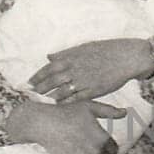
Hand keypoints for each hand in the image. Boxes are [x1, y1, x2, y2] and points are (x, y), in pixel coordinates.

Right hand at [3, 100, 125, 153]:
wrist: (45, 123)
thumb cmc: (67, 112)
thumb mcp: (90, 107)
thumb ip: (108, 111)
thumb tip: (124, 112)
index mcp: (103, 138)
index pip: (114, 150)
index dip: (109, 148)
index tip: (101, 146)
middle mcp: (97, 151)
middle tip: (92, 152)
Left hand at [28, 38, 153, 102]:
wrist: (126, 57)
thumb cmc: (106, 50)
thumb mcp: (84, 47)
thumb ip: (65, 53)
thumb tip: (49, 56)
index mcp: (71, 57)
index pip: (48, 68)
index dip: (36, 77)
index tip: (27, 83)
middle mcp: (75, 69)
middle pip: (51, 81)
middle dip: (38, 89)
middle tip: (28, 96)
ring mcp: (83, 81)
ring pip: (61, 92)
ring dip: (48, 98)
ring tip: (39, 103)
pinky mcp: (93, 90)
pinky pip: (75, 99)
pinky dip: (64, 103)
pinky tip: (57, 106)